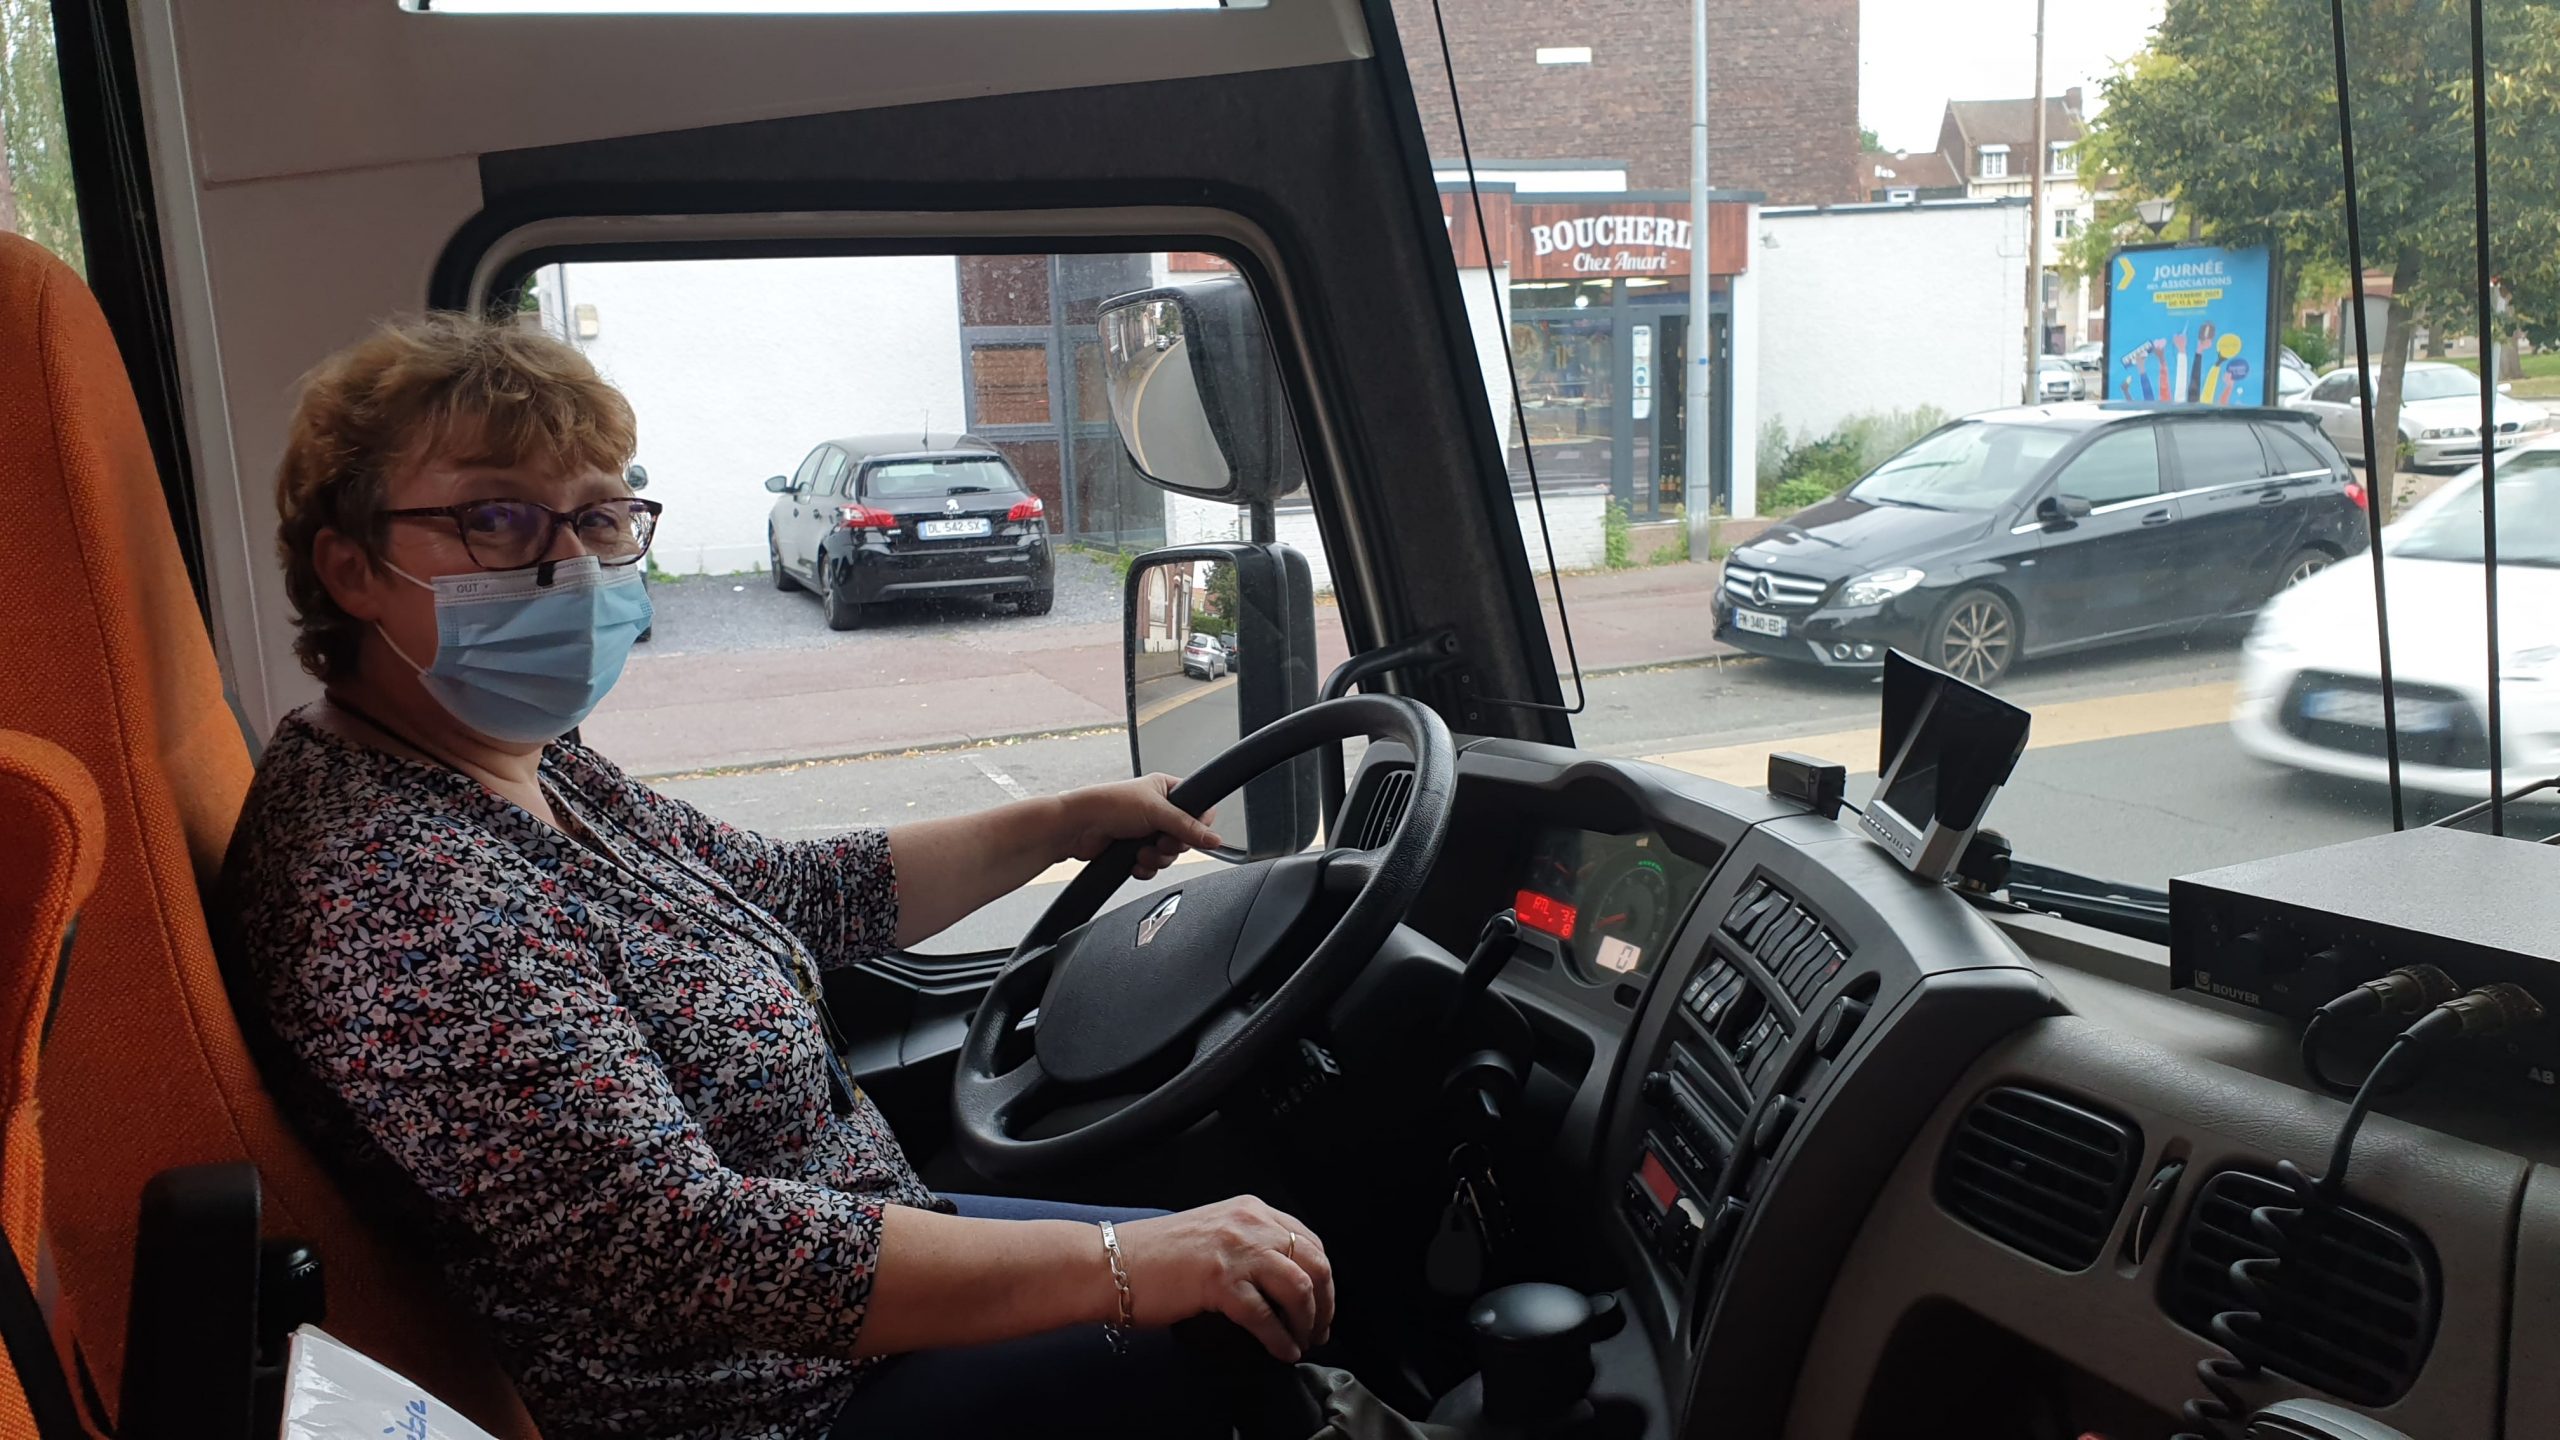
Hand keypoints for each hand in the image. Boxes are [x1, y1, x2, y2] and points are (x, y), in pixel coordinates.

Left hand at [1059, 774, 1221, 879]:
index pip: (1199, 809)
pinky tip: (1134, 862)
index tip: (1187, 832)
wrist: (1076, 828)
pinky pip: (1154, 867)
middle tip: (1159, 841)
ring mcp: (1147, 831)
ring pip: (1170, 855)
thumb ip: (1188, 826)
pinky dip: (1146, 868)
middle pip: (1186, 837)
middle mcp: (1159, 810)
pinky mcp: (1136, 850)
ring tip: (1142, 852)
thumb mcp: (1156, 811)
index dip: (1198, 825)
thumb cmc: (1108, 805)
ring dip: (1157, 858)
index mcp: (1166, 789)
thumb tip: (1215, 839)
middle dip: (1172, 845)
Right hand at [1114, 1196, 1334, 1360]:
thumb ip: (1246, 1244)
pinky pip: (1266, 1316)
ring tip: (1302, 1341)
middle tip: (1320, 1329)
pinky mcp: (1220, 1280)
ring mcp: (1236, 1250)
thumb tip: (1279, 1279)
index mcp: (1250, 1209)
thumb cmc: (1152, 1255)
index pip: (1307, 1239)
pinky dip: (1280, 1339)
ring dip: (1308, 1322)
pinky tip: (1281, 1351)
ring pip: (1300, 1288)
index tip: (1322, 1302)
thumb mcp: (1211, 1232)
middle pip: (1314, 1263)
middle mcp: (1249, 1223)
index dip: (1322, 1276)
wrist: (1110, 1264)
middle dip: (1325, 1302)